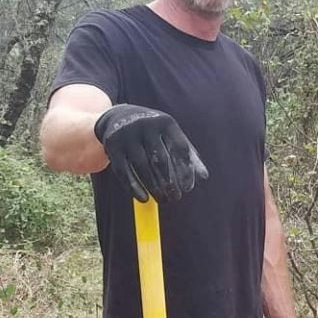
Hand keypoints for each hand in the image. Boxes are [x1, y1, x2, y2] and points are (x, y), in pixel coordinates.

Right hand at [94, 103, 208, 203]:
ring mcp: (127, 135)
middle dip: (170, 182)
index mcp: (165, 123)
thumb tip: (204, 176)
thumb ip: (188, 155)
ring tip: (163, 199)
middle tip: (176, 198)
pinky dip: (134, 187)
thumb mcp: (171, 136)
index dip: (186, 171)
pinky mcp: (112, 146)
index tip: (188, 188)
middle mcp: (146, 126)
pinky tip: (144, 198)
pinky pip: (124, 171)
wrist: (119, 117)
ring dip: (154, 187)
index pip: (180, 149)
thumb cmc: (153, 132)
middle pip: (161, 160)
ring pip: (143, 167)